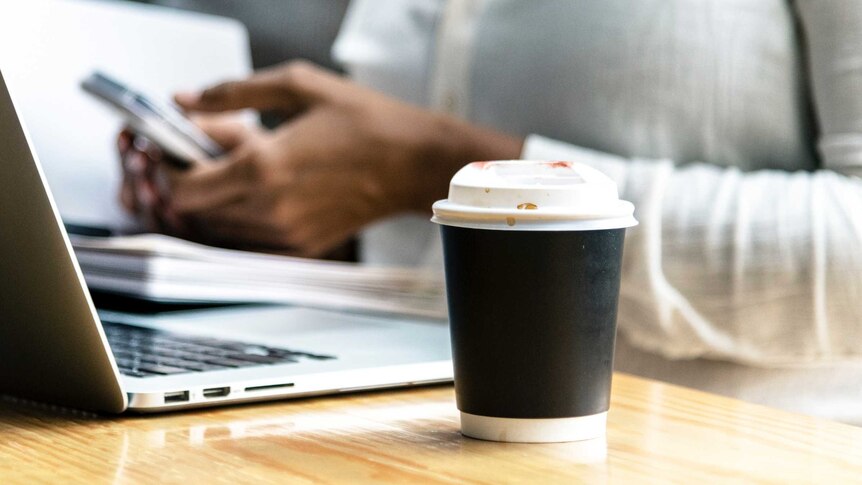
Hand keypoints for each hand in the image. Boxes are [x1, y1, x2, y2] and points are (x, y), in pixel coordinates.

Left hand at [122, 61, 522, 256]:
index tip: (170, 148)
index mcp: (264, 167)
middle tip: (208, 150)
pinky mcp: (303, 246)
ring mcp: (287, 234)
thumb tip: (186, 100)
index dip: (167, 168)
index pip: (183, 187)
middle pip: (195, 211)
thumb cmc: (366, 122)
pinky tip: (267, 186)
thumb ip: (233, 93)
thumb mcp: (299, 86)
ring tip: (246, 165)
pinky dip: (244, 215)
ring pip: (220, 227)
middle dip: (191, 180)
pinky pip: (250, 238)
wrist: (415, 163)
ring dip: (218, 198)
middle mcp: (270, 209)